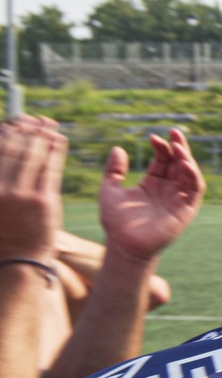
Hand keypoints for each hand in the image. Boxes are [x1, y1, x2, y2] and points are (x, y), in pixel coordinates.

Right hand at [0, 116, 67, 260]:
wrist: (17, 259)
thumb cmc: (3, 228)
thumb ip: (2, 178)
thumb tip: (9, 144)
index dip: (6, 130)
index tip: (14, 120)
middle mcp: (0, 188)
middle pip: (13, 147)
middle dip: (24, 128)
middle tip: (33, 118)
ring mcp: (21, 194)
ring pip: (33, 154)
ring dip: (41, 134)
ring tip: (48, 124)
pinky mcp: (43, 201)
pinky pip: (51, 167)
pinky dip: (55, 149)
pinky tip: (59, 139)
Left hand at [99, 128, 203, 263]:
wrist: (123, 245)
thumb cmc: (115, 221)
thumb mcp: (109, 190)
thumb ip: (113, 170)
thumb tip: (118, 148)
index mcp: (152, 184)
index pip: (162, 160)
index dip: (160, 147)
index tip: (152, 138)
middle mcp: (168, 189)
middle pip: (179, 163)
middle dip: (179, 146)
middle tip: (174, 131)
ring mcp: (178, 199)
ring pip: (190, 173)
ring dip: (187, 158)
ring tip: (178, 146)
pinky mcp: (186, 209)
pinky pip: (195, 189)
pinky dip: (193, 175)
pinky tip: (183, 164)